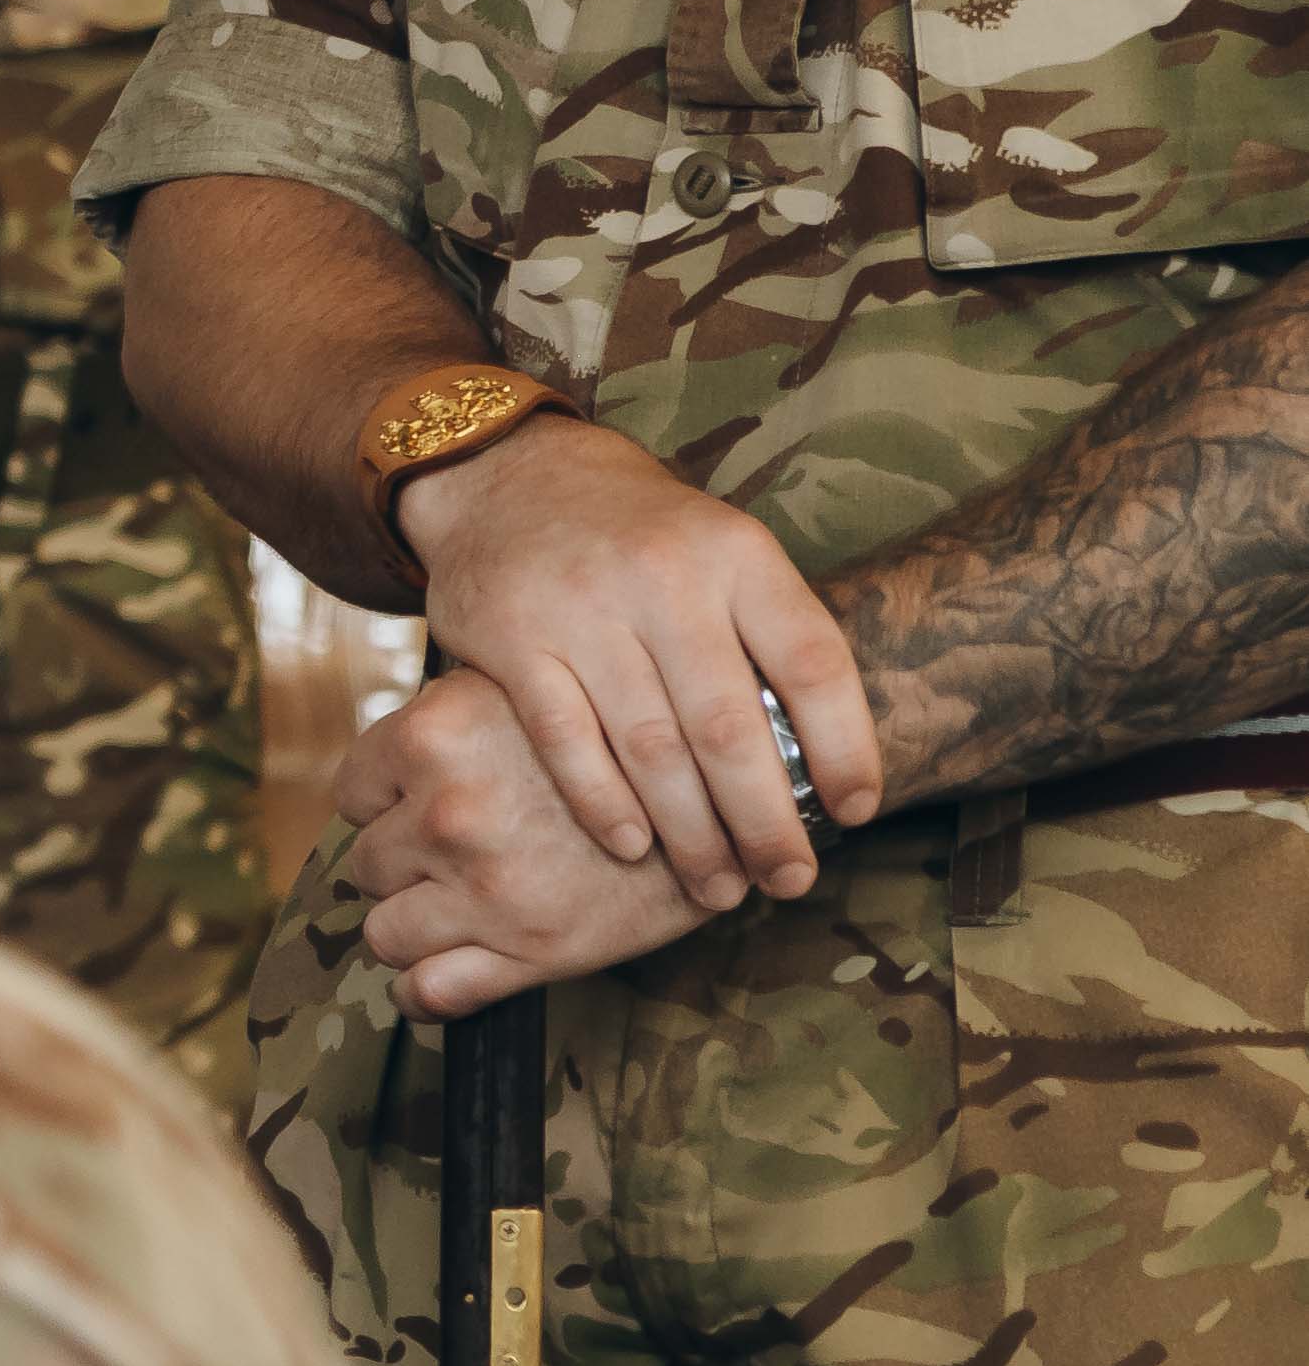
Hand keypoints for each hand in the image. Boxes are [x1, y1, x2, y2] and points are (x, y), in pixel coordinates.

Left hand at [335, 661, 733, 1015]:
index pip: (354, 791)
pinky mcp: (528, 953)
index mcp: (437, 737)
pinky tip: (443, 977)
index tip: (420, 810)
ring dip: (416, 926)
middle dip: (406, 866)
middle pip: (368, 863)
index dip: (386, 805)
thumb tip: (404, 758)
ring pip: (385, 930)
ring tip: (460, 912)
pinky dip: (425, 991)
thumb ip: (458, 726)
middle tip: (457, 861)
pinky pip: (427, 991)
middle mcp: (448, 812)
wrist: (741, 790)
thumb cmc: (635, 739)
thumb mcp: (533, 699)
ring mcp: (482, 887)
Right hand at [394, 409, 873, 910]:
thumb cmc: (641, 541)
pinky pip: (564, 741)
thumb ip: (766, 638)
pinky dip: (602, 803)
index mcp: (737, 554)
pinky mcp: (510, 639)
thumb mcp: (721, 553)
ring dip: (690, 833)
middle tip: (789, 880)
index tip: (855, 814)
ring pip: (650, 747)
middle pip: (730, 727)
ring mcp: (582, 609)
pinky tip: (632, 848)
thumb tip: (828, 765)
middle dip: (766, 821)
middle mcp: (664, 577)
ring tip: (718, 887)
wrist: (510, 478)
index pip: (814, 663)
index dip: (846, 748)